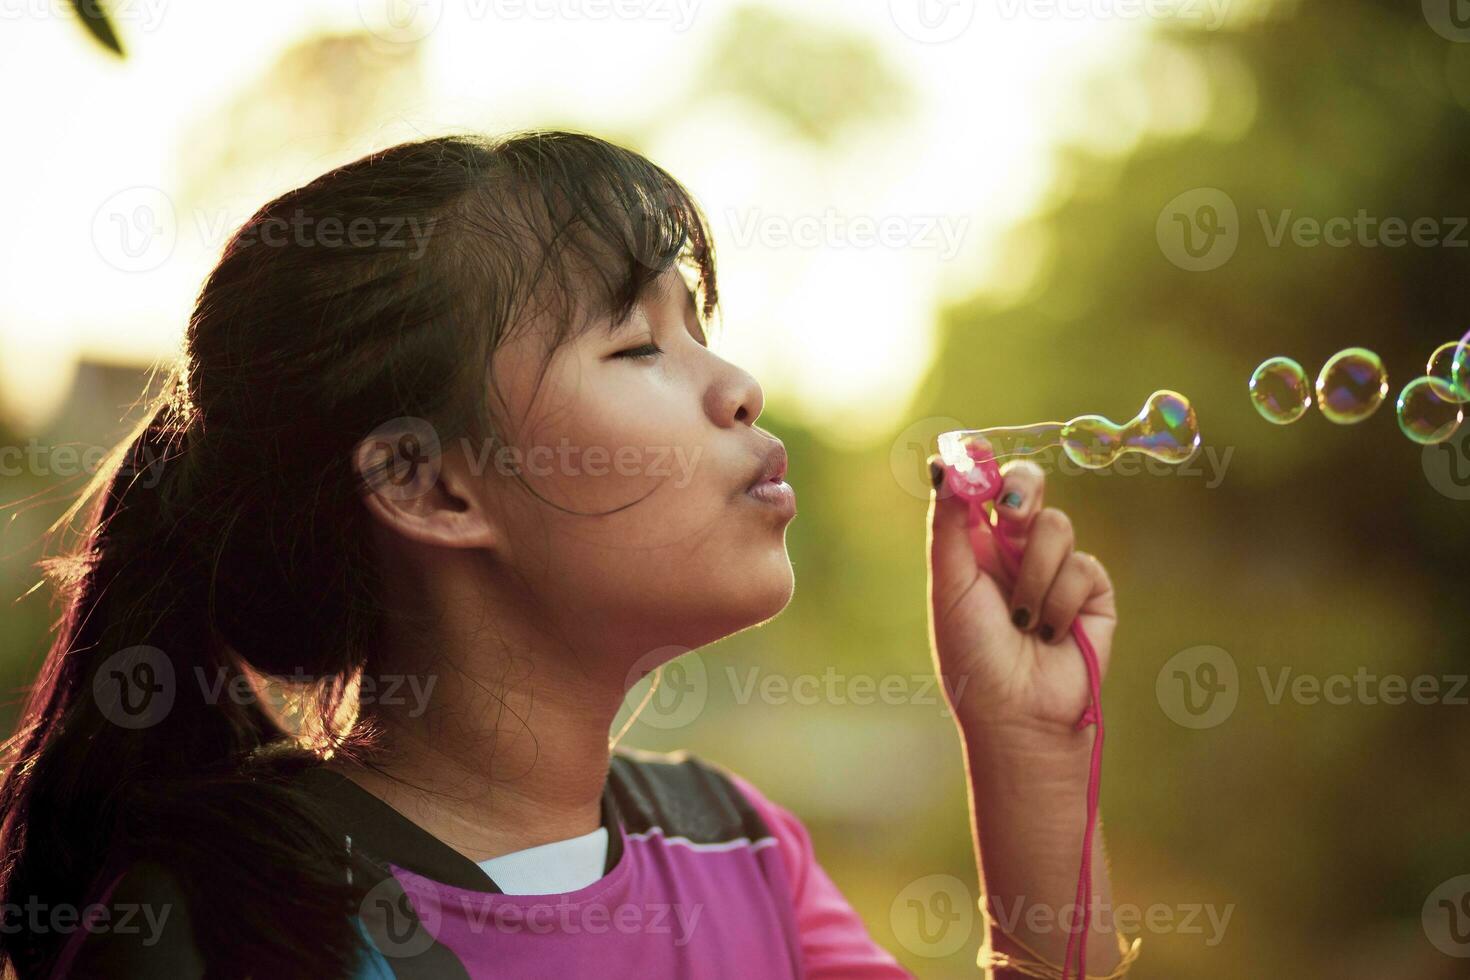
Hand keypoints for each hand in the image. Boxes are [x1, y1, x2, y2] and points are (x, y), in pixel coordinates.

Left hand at [925, 452, 1116, 741]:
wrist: (1017, 713)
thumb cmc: (972, 655)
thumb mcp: (950, 585)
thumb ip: (949, 524)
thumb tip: (942, 464)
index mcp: (974, 544)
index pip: (981, 486)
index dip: (980, 464)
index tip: (975, 450)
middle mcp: (1015, 549)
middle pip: (1027, 485)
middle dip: (1021, 488)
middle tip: (1011, 510)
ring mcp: (1056, 567)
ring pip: (1056, 525)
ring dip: (1033, 576)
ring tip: (1021, 622)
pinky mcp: (1093, 591)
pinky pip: (1083, 566)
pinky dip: (1060, 602)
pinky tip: (1050, 634)